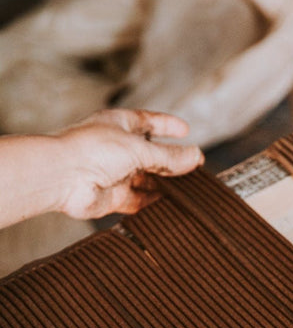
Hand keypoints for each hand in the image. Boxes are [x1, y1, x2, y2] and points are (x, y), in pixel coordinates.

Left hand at [54, 109, 203, 217]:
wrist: (62, 177)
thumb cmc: (91, 151)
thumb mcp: (139, 149)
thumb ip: (169, 157)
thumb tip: (195, 157)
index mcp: (119, 125)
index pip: (148, 122)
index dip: (166, 126)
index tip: (185, 131)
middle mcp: (116, 147)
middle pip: (150, 153)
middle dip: (171, 160)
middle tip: (194, 167)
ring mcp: (114, 172)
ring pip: (146, 178)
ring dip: (164, 183)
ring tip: (188, 188)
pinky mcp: (112, 196)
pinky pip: (138, 200)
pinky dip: (152, 202)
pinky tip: (169, 205)